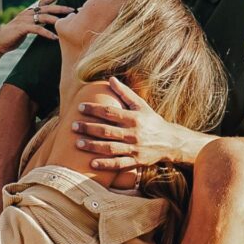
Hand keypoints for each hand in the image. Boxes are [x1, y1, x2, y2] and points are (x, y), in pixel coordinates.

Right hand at [0, 0, 74, 55]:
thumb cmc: (13, 36)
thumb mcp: (26, 27)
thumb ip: (35, 23)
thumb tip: (47, 22)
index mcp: (28, 11)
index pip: (42, 1)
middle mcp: (27, 13)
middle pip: (46, 8)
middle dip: (60, 8)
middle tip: (72, 9)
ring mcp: (24, 20)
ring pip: (43, 17)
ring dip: (56, 20)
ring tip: (66, 23)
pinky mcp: (22, 28)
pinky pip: (37, 29)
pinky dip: (47, 33)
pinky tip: (55, 37)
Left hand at [72, 77, 193, 168]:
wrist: (171, 141)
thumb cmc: (152, 121)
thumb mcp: (141, 105)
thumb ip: (125, 93)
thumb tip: (111, 79)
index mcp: (134, 117)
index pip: (110, 112)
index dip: (94, 109)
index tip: (80, 107)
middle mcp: (133, 133)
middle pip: (107, 130)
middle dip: (88, 128)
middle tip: (73, 125)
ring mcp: (134, 148)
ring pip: (110, 148)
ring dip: (93, 146)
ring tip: (77, 143)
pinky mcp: (136, 161)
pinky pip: (119, 164)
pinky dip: (106, 164)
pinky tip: (92, 163)